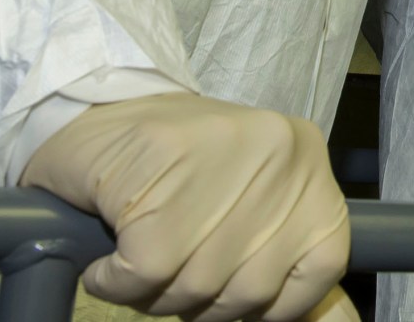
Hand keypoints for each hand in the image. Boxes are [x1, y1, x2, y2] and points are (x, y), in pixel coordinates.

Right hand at [21, 93, 353, 321]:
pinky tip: (111, 256)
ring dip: (154, 293)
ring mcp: (223, 151)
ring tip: (139, 253)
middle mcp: (278, 150)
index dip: (271, 302)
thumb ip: (294, 265)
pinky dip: (116, 282)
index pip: (322, 268)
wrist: (90, 110)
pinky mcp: (161, 162)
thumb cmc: (173, 170)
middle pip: (252, 288)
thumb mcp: (253, 208)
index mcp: (308, 161)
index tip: (229, 288)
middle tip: (169, 262)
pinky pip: (145, 272)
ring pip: (197, 285)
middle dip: (201, 299)